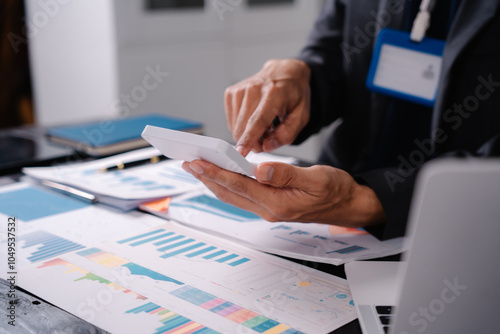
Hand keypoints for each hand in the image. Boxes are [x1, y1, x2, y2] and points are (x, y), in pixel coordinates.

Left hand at [182, 160, 385, 227]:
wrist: (347, 204)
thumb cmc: (335, 190)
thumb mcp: (316, 178)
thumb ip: (287, 174)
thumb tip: (261, 169)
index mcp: (278, 203)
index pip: (239, 185)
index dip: (216, 172)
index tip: (197, 162)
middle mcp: (268, 209)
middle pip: (230, 192)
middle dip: (207, 177)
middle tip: (187, 162)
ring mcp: (268, 209)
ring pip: (234, 195)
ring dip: (214, 181)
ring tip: (198, 167)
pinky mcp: (271, 204)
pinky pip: (243, 194)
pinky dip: (228, 183)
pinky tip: (222, 175)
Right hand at [225, 59, 310, 156]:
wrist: (284, 72)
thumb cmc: (293, 94)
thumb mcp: (301, 116)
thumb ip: (287, 134)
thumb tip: (266, 146)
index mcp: (275, 93)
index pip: (258, 120)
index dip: (249, 138)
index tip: (240, 153)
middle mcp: (254, 88)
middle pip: (243, 127)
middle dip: (253, 142)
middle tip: (268, 137)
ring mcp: (240, 89)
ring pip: (235, 127)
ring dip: (248, 133)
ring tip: (263, 124)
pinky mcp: (231, 93)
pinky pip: (231, 121)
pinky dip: (242, 125)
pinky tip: (253, 117)